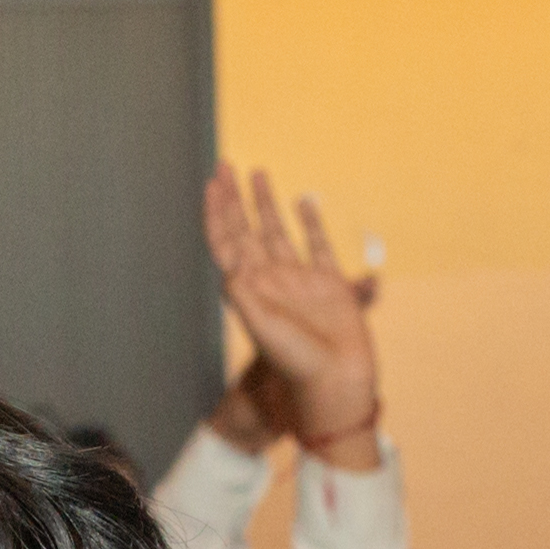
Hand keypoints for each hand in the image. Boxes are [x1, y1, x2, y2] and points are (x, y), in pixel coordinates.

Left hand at [203, 169, 382, 467]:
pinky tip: (304, 201)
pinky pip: (318, 245)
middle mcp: (270, 279)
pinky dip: (310, 223)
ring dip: (265, 203)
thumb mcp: (262, 327)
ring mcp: (299, 280)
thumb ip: (244, 294)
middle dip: (233, 198)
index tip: (212, 183)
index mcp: (249, 288)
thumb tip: (229, 263)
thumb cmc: (296, 362)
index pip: (225, 241)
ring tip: (258, 173)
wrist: (336, 383)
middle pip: (245, 229)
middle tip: (226, 165)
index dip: (216, 212)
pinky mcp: (330, 284)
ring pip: (277, 231)